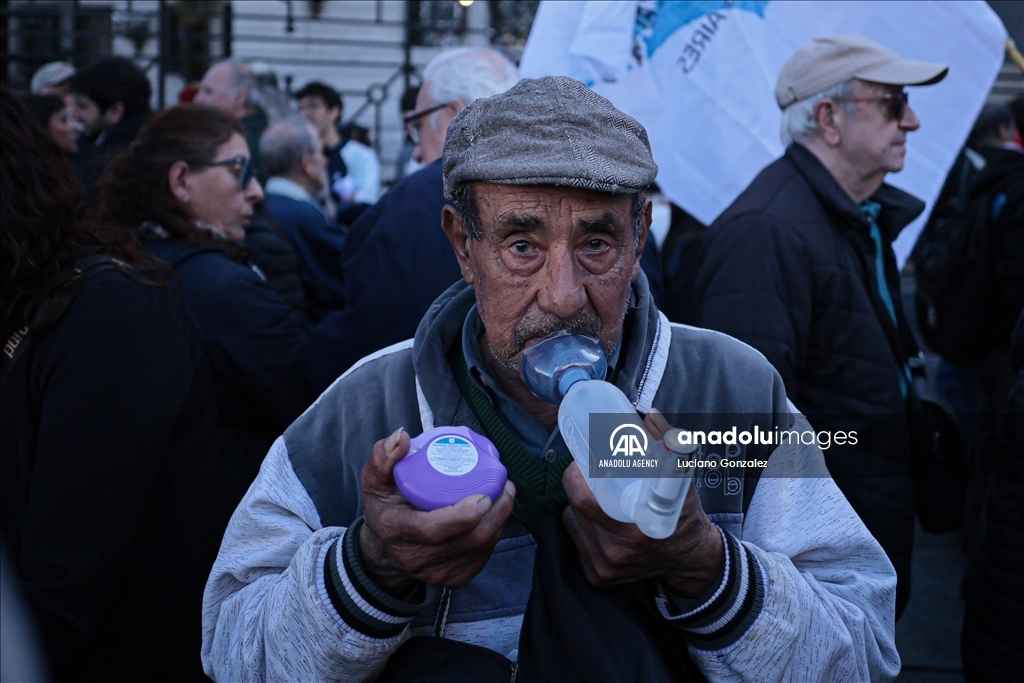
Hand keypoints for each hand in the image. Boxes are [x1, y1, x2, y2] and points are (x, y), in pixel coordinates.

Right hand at [358, 427, 516, 594]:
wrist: (385, 549)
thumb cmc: (385, 507)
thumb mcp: (374, 480)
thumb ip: (382, 456)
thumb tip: (401, 436)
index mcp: (397, 531)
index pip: (432, 529)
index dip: (462, 516)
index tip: (484, 495)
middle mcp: (417, 558)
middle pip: (468, 540)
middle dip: (496, 513)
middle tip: (505, 485)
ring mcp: (438, 573)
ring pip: (481, 547)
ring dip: (500, 520)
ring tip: (505, 494)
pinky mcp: (454, 579)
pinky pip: (484, 555)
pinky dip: (494, 533)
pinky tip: (495, 515)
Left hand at [561, 411, 724, 597]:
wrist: (691, 559)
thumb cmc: (683, 516)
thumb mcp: (680, 480)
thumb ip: (668, 445)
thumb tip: (650, 416)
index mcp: (635, 530)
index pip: (582, 501)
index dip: (575, 478)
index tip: (580, 464)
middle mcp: (616, 553)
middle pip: (574, 509)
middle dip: (578, 488)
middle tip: (588, 475)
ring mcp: (606, 568)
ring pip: (572, 524)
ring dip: (578, 509)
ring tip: (597, 498)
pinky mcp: (599, 578)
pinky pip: (577, 542)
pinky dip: (582, 529)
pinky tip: (598, 522)